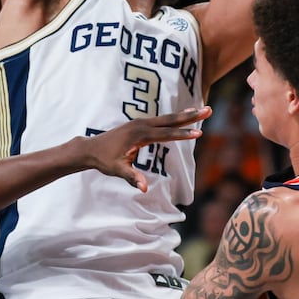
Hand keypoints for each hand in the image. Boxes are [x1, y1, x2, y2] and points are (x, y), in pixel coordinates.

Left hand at [80, 107, 210, 190]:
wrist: (90, 149)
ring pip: (167, 118)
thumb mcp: (117, 170)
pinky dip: (173, 118)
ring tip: (201, 109)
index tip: (200, 133)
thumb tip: (144, 188)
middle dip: (190, 116)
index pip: (166, 134)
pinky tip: (182, 116)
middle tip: (208, 110)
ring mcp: (140, 122)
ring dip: (184, 114)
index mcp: (139, 134)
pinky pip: (160, 120)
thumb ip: (132, 177)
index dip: (183, 134)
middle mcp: (141, 124)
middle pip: (171, 120)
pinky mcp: (139, 124)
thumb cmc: (104, 161)